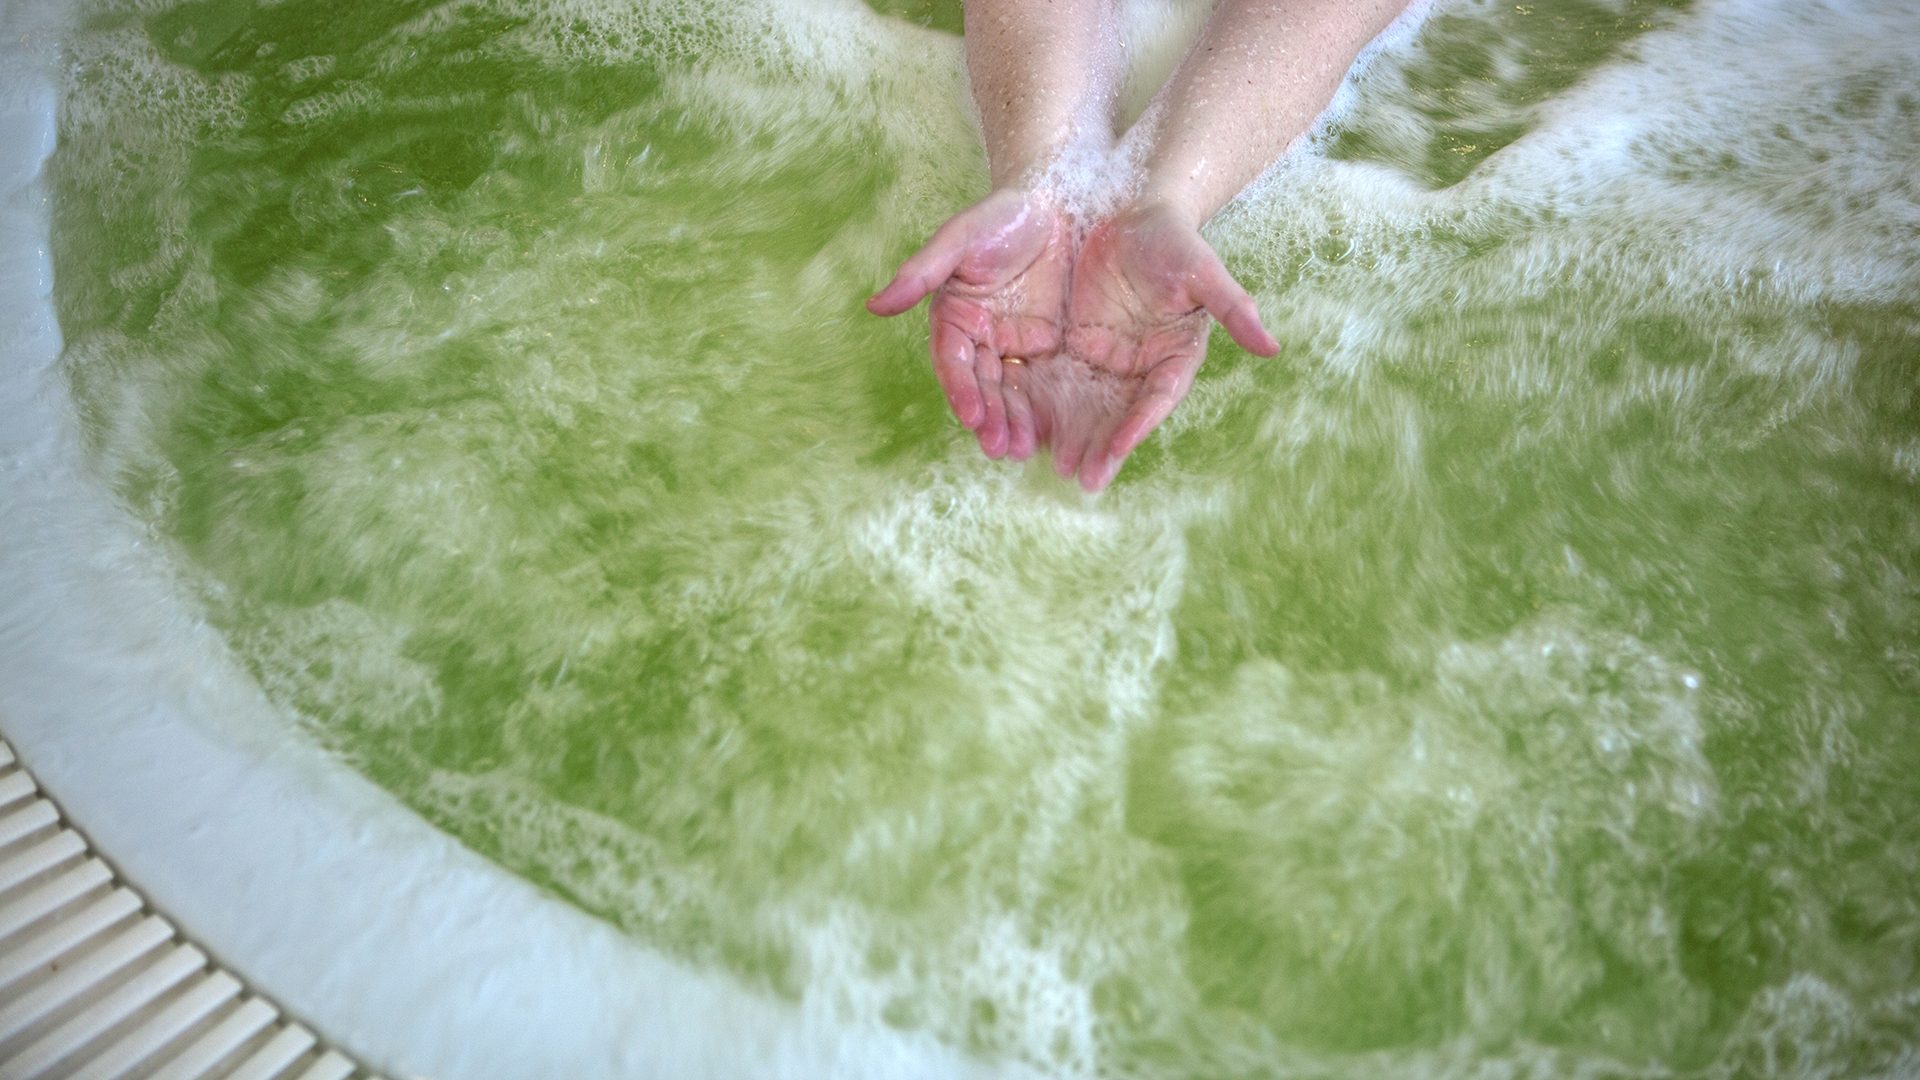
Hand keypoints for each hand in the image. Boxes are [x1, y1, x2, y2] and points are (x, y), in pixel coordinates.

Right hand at [867, 188, 1073, 459]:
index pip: (953, 362)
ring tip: (1024, 451)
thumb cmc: (1001, 214)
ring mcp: (1014, 344)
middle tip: (1002, 448)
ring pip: (1011, 391)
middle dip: (990, 418)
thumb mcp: (958, 239)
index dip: (961, 389)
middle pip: (982, 386)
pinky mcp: (1046, 345)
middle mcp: (980, 338)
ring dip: (1014, 422)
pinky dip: (1045, 408)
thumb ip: (920, 274)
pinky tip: (1054, 433)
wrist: (1056, 201)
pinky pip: (1044, 381)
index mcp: (954, 318)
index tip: (971, 415)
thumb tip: (873, 307)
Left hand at [1051, 200, 1278, 490]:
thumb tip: (1273, 348)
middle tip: (1083, 479)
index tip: (1119, 448)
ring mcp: (1106, 359)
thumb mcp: (1204, 272)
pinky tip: (1028, 429)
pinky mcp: (1074, 345)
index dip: (1139, 424)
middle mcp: (1140, 366)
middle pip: (1120, 413)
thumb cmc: (1176, 242)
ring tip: (1057, 466)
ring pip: (1087, 405)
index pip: (1157, 398)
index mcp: (1174, 356)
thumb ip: (1234, 309)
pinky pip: (1057, 379)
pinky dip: (1046, 405)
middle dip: (1102, 446)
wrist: (1135, 215)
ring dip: (1073, 436)